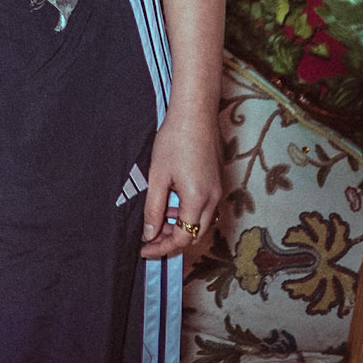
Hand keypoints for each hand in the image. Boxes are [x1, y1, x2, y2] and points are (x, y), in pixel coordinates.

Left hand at [141, 103, 221, 260]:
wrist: (196, 113)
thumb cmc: (174, 139)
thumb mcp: (158, 176)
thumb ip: (154, 208)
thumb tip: (149, 234)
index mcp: (197, 200)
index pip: (182, 239)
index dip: (162, 248)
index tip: (144, 249)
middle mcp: (213, 199)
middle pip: (195, 235)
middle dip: (172, 242)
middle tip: (149, 240)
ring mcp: (218, 190)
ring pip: (201, 223)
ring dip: (181, 227)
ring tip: (158, 219)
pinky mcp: (218, 182)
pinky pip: (205, 208)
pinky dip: (189, 214)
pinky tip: (172, 203)